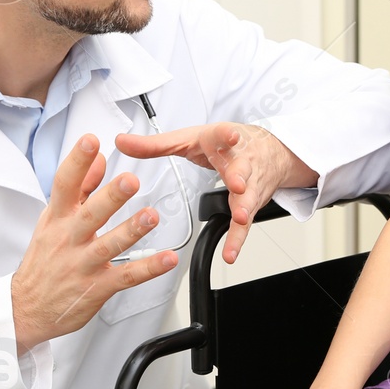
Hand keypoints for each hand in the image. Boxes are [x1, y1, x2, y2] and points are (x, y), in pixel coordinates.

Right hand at [10, 134, 177, 348]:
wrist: (27, 307)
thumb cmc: (44, 261)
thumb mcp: (54, 220)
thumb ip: (80, 188)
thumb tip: (98, 160)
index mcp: (58, 219)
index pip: (64, 185)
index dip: (77, 162)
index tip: (90, 142)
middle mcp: (69, 239)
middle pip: (90, 215)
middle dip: (110, 197)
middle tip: (129, 180)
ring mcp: (83, 264)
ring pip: (109, 245)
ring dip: (131, 230)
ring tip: (151, 216)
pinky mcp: (98, 287)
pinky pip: (126, 277)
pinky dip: (148, 269)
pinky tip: (166, 258)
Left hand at [115, 121, 313, 263]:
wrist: (268, 150)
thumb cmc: (224, 144)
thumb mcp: (188, 139)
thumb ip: (154, 144)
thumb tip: (121, 141)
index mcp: (220, 142)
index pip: (223, 135)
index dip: (226, 135)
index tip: (230, 136)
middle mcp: (239, 161)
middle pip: (241, 167)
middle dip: (240, 175)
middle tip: (237, 182)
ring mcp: (248, 183)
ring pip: (248, 195)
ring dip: (245, 207)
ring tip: (241, 216)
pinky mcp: (251, 202)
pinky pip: (245, 224)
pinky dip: (237, 239)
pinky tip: (229, 253)